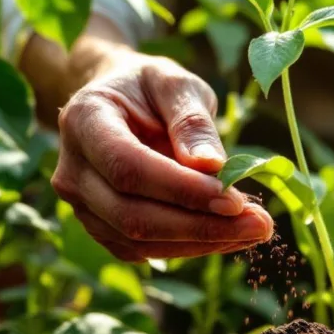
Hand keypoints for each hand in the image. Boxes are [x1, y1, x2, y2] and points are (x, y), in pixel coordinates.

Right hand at [49, 45, 272, 260]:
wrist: (119, 102)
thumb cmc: (150, 88)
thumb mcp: (176, 83)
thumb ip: (192, 120)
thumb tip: (212, 167)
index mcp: (84, 121)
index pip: (129, 167)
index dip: (182, 190)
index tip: (236, 200)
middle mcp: (72, 170)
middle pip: (132, 215)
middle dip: (200, 226)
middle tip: (261, 225)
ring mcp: (81, 204)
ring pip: (138, 241)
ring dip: (200, 243)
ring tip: (253, 230)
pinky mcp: (100, 227)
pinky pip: (143, 250)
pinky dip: (188, 248)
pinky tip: (228, 235)